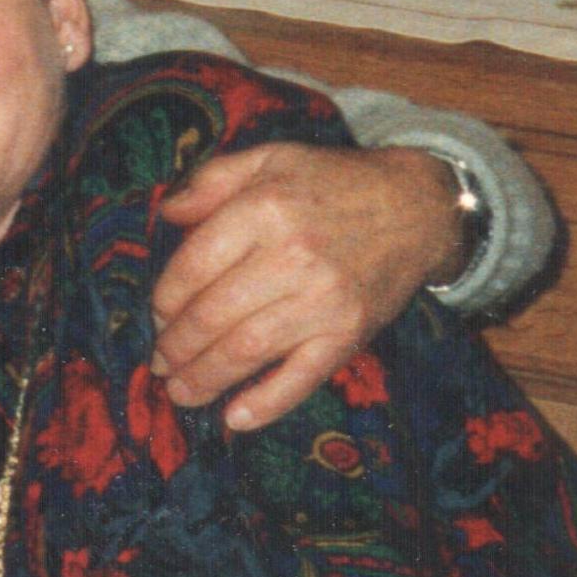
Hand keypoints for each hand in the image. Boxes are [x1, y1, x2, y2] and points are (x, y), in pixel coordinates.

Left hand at [151, 143, 462, 430]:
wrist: (418, 208)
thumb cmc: (335, 183)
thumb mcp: (272, 158)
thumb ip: (213, 180)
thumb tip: (166, 214)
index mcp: (265, 209)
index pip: (194, 265)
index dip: (165, 298)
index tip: (158, 314)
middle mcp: (292, 256)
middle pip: (213, 314)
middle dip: (176, 345)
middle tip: (161, 360)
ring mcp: (323, 301)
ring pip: (246, 350)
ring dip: (203, 378)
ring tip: (179, 391)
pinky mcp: (350, 334)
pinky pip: (302, 377)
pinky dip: (266, 403)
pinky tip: (234, 418)